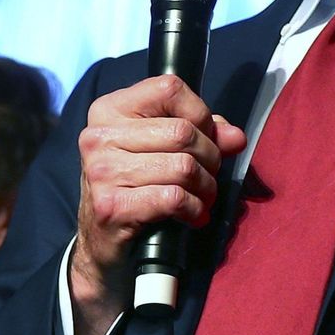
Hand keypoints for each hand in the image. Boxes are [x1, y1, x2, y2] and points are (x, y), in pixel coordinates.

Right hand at [69, 75, 245, 334]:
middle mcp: (99, 137)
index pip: (170, 88)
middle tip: (209, 176)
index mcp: (108, 110)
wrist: (102, 246)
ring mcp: (102, 172)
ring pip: (184, 166)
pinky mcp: (111, 206)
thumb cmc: (135, 188)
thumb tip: (235, 137)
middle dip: (210, 157)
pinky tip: (192, 215)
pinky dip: (194, 209)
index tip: (204, 137)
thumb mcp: (160, 150)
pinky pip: (174, 198)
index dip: (200, 113)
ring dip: (206, 187)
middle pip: (184, 132)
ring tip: (203, 197)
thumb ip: (201, 134)